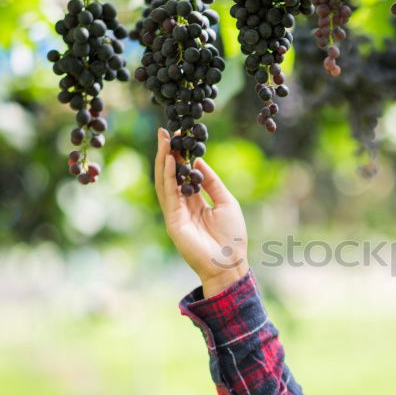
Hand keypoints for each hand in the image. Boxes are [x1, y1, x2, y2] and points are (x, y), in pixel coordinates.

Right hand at [154, 128, 248, 295]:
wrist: (229, 263)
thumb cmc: (232, 236)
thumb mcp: (226, 202)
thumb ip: (212, 183)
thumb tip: (199, 162)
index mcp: (195, 202)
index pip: (183, 175)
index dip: (181, 156)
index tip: (181, 136)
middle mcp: (182, 206)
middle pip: (171, 175)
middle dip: (168, 153)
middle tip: (166, 131)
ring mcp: (175, 213)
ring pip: (165, 181)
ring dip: (164, 160)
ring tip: (165, 139)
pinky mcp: (173, 220)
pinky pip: (168, 194)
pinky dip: (167, 176)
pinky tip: (168, 160)